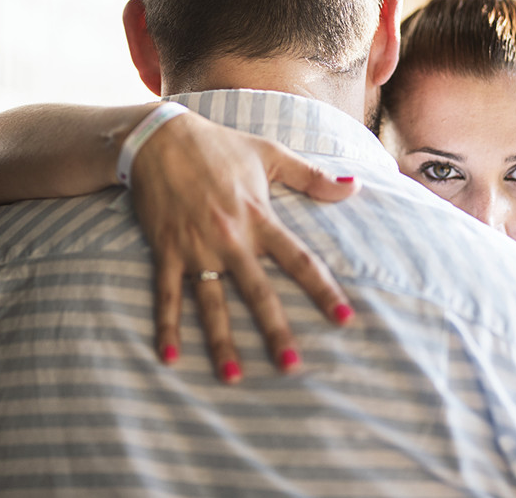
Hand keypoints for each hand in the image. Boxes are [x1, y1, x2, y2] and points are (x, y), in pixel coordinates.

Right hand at [128, 112, 357, 382]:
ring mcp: (196, 248)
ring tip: (233, 377)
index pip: (299, 260)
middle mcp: (230, 238)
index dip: (323, 290)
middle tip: (291, 367)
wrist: (160, 138)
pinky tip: (169, 358)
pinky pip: (167, 295)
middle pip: (258, 293)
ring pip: (211, 304)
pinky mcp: (167, 251)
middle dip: (275, 331)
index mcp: (258, 217)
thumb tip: (355, 188)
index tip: (344, 318)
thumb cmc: (219, 146)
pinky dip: (166, 327)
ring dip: (221, 342)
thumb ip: (312, 177)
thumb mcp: (270, 154)